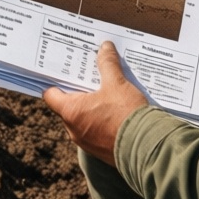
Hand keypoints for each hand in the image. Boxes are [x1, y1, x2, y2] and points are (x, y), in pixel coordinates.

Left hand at [43, 42, 148, 167]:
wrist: (147, 148)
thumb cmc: (126, 114)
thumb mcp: (117, 83)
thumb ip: (108, 64)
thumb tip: (105, 47)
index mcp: (71, 112)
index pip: (51, 95)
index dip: (55, 82)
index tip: (62, 72)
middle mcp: (74, 130)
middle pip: (67, 106)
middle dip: (78, 91)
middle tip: (87, 77)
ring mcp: (87, 143)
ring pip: (82, 119)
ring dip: (90, 107)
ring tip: (103, 91)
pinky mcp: (101, 151)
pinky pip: (95, 131)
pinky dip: (100, 120)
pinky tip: (114, 110)